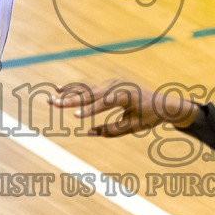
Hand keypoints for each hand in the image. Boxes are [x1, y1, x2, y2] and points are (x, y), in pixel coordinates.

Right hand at [50, 78, 196, 135]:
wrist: (163, 103)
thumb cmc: (149, 117)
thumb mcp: (132, 127)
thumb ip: (111, 130)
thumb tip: (88, 132)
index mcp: (126, 95)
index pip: (104, 104)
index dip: (89, 111)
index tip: (75, 117)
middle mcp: (118, 85)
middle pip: (90, 93)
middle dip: (70, 100)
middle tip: (52, 103)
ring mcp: (113, 82)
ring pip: (88, 89)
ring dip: (69, 94)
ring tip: (51, 97)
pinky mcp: (109, 84)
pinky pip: (91, 87)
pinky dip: (76, 89)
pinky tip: (61, 90)